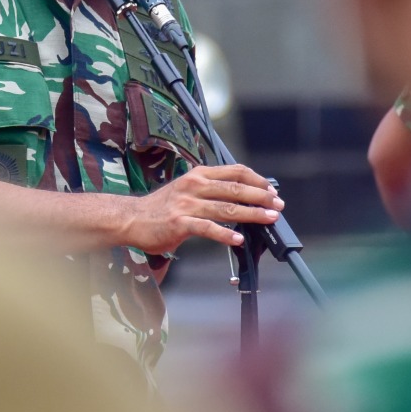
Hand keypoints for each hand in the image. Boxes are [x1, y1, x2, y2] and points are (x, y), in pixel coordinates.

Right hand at [119, 164, 283, 254]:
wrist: (132, 218)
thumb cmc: (162, 207)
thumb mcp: (187, 190)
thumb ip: (211, 191)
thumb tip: (243, 199)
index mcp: (199, 175)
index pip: (235, 171)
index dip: (257, 180)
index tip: (272, 190)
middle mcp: (194, 186)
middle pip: (236, 188)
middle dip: (261, 197)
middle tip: (278, 205)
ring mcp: (186, 204)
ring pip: (226, 208)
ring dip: (251, 214)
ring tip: (268, 219)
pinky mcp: (179, 223)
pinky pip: (207, 228)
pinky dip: (225, 234)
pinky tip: (238, 240)